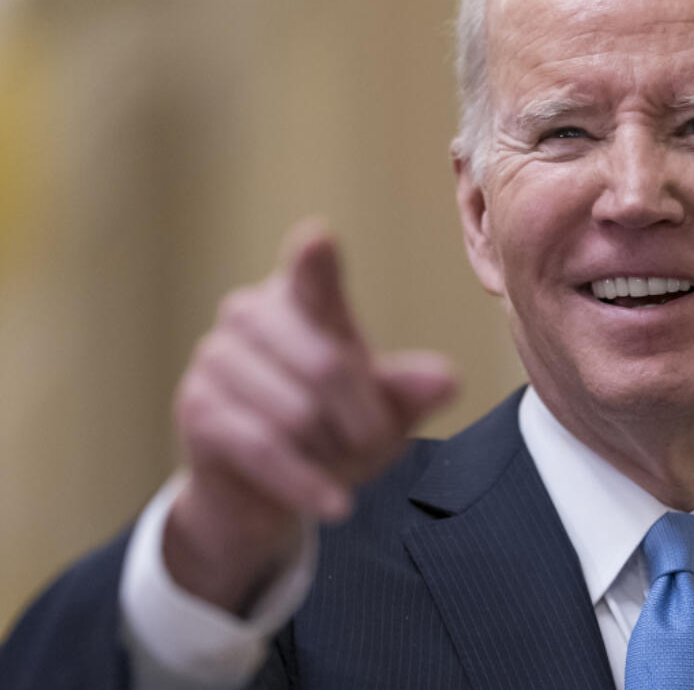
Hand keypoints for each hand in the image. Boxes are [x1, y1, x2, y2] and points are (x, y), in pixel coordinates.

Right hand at [163, 220, 454, 613]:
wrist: (263, 495)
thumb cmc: (331, 433)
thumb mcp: (382, 412)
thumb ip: (411, 392)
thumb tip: (446, 381)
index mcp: (301, 297)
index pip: (311, 272)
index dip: (315, 259)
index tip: (319, 240)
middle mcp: (250, 313)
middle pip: (327, 367)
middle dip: (362, 422)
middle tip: (373, 447)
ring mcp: (215, 357)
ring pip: (296, 414)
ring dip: (331, 455)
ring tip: (335, 466)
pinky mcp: (197, 409)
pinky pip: (263, 447)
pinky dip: (306, 483)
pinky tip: (336, 504)